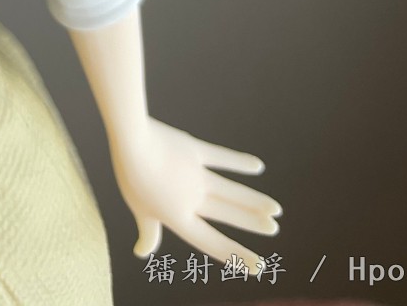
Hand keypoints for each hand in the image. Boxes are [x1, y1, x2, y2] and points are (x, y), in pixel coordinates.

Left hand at [111, 117, 280, 275]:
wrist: (131, 140)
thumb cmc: (130, 178)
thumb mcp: (139, 210)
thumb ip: (148, 231)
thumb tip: (142, 251)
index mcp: (179, 218)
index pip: (212, 243)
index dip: (236, 256)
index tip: (259, 266)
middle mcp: (192, 199)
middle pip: (228, 214)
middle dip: (253, 223)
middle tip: (274, 228)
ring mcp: (196, 174)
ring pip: (231, 191)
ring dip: (254, 200)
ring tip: (276, 209)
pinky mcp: (195, 150)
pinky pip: (221, 158)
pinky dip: (239, 162)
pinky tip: (257, 166)